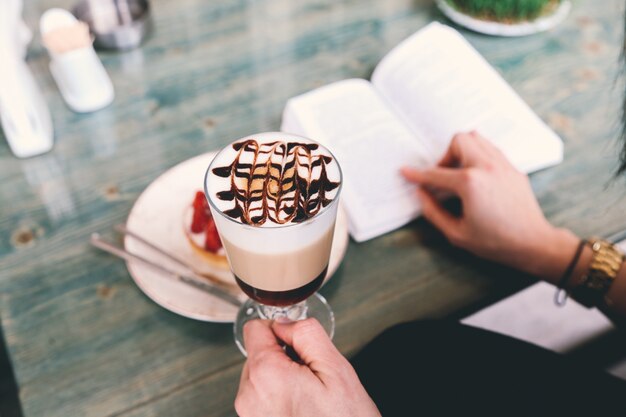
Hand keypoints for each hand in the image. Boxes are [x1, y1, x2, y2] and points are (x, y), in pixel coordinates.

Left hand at [235, 318, 380, 416]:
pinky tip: (303, 410)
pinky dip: (280, 397)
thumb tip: (285, 322)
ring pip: (260, 375)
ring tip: (310, 399)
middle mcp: (249, 395)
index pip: (256, 329)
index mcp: (265, 374)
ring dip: (282, 378)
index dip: (281, 330)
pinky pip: (262, 397)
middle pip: (258, 353)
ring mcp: (249, 415)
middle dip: (284, 357)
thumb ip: (307, 333)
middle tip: (313, 379)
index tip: (300, 346)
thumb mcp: (336, 368)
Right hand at [401, 131, 577, 282]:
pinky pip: (491, 149)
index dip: (417, 174)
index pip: (435, 173)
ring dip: (463, 151)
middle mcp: (486, 167)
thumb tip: (421, 194)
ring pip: (477, 138)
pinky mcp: (513, 169)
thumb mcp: (456, 233)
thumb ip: (433, 211)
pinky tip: (476, 175)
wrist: (533, 243)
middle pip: (459, 141)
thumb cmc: (496, 242)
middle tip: (443, 176)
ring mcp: (503, 165)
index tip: (406, 172)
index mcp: (470, 183)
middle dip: (445, 156)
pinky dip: (478, 155)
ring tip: (460, 173)